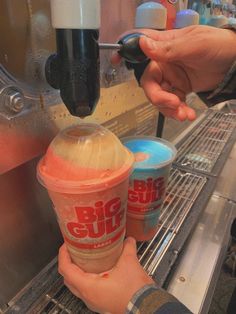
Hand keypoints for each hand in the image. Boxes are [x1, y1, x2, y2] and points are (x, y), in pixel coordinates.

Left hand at [58, 237, 153, 313]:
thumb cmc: (134, 291)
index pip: (66, 269)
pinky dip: (85, 278)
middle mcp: (87, 296)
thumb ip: (127, 247)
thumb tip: (127, 238)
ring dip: (76, 271)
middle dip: (68, 262)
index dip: (63, 255)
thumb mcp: (129, 263)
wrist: (146, 306)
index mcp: (88, 287)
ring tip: (82, 257)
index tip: (66, 244)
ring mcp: (93, 301)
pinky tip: (95, 269)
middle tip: (73, 249)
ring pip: (76, 286)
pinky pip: (86, 290)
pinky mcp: (100, 303)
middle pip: (67, 278)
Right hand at [112, 25, 235, 120]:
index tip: (115, 61)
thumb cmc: (217, 46)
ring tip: (184, 114)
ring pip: (159, 98)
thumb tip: (143, 43)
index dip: (124, 53)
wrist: (235, 63)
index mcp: (163, 48)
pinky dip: (178, 112)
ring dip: (169, 109)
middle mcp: (163, 63)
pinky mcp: (180, 90)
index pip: (138, 47)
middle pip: (149, 84)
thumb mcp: (193, 45)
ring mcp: (171, 78)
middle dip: (159, 98)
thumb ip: (167, 49)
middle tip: (173, 104)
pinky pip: (172, 104)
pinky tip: (188, 114)